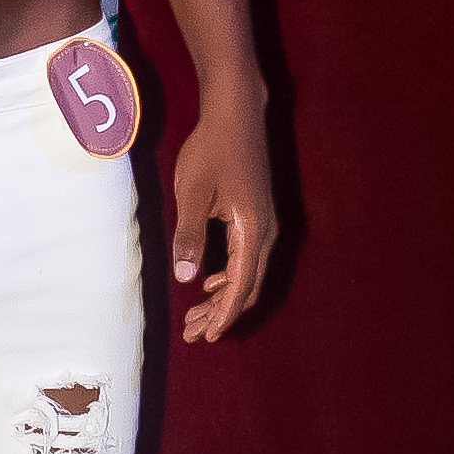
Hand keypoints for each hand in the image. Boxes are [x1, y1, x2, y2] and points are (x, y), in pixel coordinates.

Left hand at [172, 89, 275, 344]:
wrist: (236, 116)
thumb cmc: (211, 151)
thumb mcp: (192, 194)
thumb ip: (189, 236)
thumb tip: (187, 278)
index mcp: (252, 231)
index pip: (239, 287)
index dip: (222, 316)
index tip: (205, 337)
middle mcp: (266, 232)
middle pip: (247, 287)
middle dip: (221, 313)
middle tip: (192, 332)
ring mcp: (266, 225)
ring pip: (248, 275)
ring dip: (224, 297)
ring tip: (195, 314)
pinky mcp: (258, 217)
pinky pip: (249, 259)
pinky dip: (230, 278)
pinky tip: (209, 282)